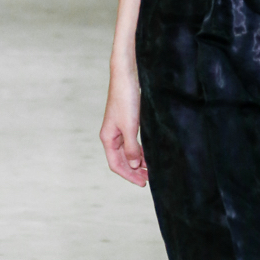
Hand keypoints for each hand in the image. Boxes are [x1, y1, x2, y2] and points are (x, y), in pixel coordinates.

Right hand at [100, 66, 147, 184]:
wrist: (127, 76)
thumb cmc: (126, 99)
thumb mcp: (130, 126)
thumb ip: (132, 148)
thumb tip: (135, 165)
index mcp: (108, 138)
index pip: (116, 164)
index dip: (129, 175)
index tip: (143, 182)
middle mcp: (112, 135)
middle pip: (121, 160)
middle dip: (134, 171)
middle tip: (149, 179)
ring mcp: (119, 129)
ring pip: (128, 152)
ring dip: (138, 162)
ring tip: (151, 170)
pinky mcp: (127, 122)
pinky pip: (132, 143)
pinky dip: (140, 151)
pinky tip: (149, 155)